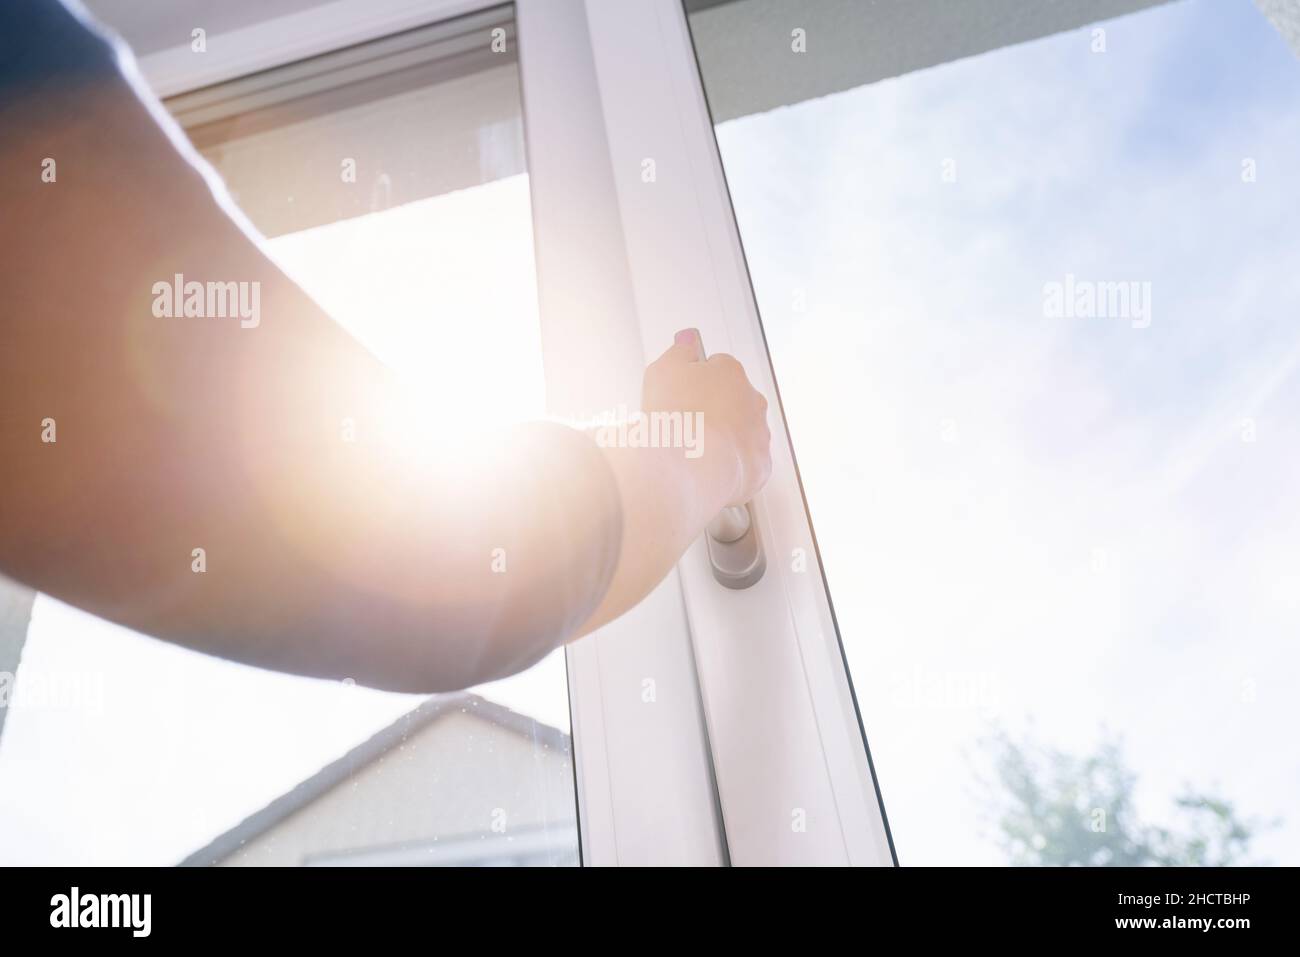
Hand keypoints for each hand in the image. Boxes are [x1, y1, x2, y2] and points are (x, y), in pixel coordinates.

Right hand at [642, 329, 771, 511]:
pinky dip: (730, 467)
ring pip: (741, 432)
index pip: (718, 367)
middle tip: (685, 423)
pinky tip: (707, 469)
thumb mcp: (664, 370)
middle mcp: (752, 401)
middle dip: (713, 409)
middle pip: (732, 400)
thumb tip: (688, 339)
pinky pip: (745, 463)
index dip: (697, 379)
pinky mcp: (760, 467)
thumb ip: (680, 351)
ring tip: (694, 450)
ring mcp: (759, 435)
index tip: (682, 391)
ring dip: (722, 438)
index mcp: (731, 373)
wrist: (691, 466)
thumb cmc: (677, 416)